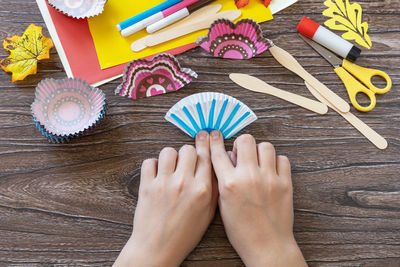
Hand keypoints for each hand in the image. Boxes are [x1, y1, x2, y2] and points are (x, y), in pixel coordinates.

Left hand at [114, 131, 217, 266]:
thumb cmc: (185, 234)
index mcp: (202, 190)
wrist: (158, 248)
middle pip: (188, 149)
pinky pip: (149, 162)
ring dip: (171, 157)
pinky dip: (153, 165)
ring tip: (171, 168)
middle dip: (188, 153)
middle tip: (186, 161)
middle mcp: (184, 183)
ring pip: (168, 151)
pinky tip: (157, 175)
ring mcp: (163, 183)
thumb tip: (214, 167)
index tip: (206, 135)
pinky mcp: (146, 186)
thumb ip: (212, 189)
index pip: (206, 156)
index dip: (207, 143)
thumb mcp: (208, 214)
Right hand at [210, 131, 305, 266]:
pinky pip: (282, 159)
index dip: (215, 141)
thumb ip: (223, 180)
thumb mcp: (223, 205)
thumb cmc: (242, 230)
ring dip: (259, 151)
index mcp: (229, 184)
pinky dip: (276, 162)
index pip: (219, 153)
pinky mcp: (285, 183)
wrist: (267, 246)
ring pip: (266, 146)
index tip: (215, 135)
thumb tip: (229, 158)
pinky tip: (270, 170)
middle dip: (242, 143)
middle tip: (242, 152)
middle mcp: (249, 177)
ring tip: (258, 161)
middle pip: (246, 140)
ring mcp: (269, 179)